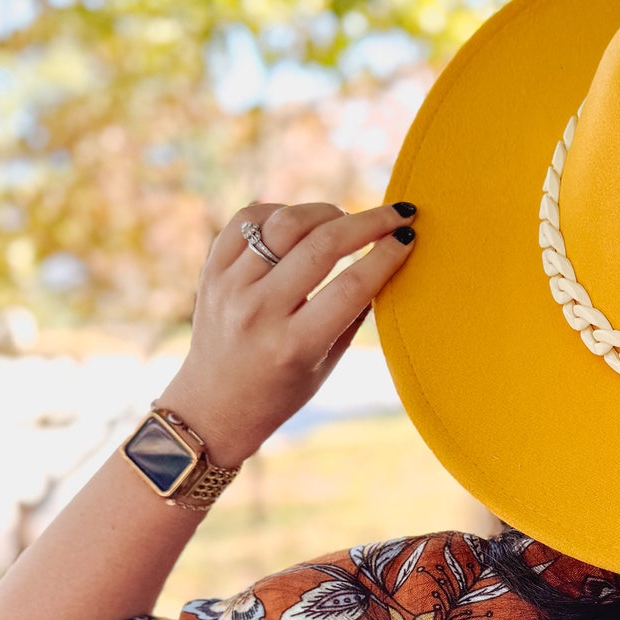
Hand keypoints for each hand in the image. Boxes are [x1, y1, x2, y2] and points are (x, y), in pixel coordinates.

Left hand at [156, 199, 417, 465]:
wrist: (213, 406)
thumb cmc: (281, 392)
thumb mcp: (326, 364)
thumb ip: (354, 314)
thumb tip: (386, 261)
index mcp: (293, 345)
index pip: (351, 286)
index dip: (386, 255)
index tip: (408, 235)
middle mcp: (258, 312)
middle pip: (322, 245)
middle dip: (367, 223)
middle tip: (394, 214)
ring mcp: (229, 288)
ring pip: (285, 222)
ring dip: (324, 212)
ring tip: (343, 219)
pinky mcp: (211, 272)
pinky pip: (246, 220)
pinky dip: (279, 212)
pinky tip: (299, 223)